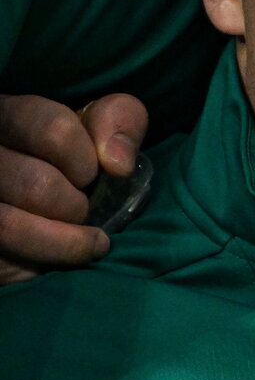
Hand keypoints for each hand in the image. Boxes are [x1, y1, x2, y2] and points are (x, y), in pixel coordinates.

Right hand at [0, 94, 147, 283]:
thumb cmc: (74, 159)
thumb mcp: (99, 129)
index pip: (54, 129)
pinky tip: (59, 260)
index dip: (86, 160)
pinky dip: (41, 263)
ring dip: (63, 241)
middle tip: (83, 210)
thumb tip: (118, 163)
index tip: (94, 174)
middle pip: (35, 184)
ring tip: (84, 240)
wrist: (45, 207)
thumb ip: (119, 121)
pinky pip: (3, 263)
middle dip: (75, 205)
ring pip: (10, 227)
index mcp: (8, 116)